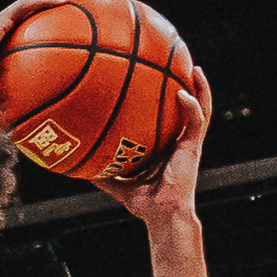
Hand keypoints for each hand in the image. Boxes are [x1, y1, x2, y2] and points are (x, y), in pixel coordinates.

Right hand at [0, 0, 81, 125]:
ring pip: (38, 1)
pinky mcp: (2, 18)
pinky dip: (48, 0)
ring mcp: (7, 21)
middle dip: (65, 5)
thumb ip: (9, 117)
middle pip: (42, 12)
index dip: (56, 28)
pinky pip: (29, 4)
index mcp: (10, 46)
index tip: (78, 31)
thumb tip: (22, 140)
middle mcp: (10, 30)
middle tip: (88, 5)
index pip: (36, 33)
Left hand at [92, 67, 212, 222]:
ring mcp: (187, 143)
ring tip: (193, 67)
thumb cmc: (143, 203)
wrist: (162, 216)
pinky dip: (192, 107)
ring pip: (200, 109)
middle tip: (179, 61)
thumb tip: (76, 166)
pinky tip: (183, 94)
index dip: (166, 97)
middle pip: (187, 106)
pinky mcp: (193, 149)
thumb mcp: (117, 183)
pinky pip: (197, 122)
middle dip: (187, 83)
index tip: (156, 76)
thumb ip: (101, 173)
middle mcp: (178, 140)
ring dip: (200, 88)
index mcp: (165, 145)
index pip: (167, 116)